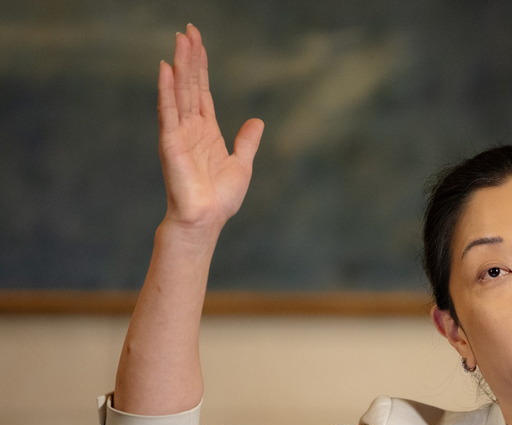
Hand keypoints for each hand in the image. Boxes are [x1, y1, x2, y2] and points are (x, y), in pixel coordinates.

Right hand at [157, 25, 263, 231]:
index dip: (201, 68)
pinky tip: (165, 68)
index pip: (202, 92)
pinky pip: (168, 111)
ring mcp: (179, 133)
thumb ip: (246, 142)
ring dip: (180, 66)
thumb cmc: (220, 199)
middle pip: (190, 85)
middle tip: (188, 30)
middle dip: (190, 58)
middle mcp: (190, 128)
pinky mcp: (171, 142)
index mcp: (207, 132)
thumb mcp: (242, 165)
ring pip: (179, 92)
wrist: (206, 220)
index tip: (198, 43)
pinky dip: (166, 89)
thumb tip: (257, 122)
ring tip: (180, 40)